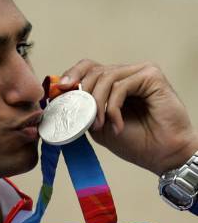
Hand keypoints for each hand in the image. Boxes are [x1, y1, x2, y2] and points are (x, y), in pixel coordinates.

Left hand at [58, 60, 197, 174]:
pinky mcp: (152, 76)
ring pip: (106, 77)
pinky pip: (121, 85)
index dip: (72, 75)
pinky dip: (113, 107)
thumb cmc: (136, 142)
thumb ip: (83, 109)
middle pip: (94, 70)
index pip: (89, 67)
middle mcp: (127, 73)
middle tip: (83, 118)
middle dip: (83, 95)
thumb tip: (61, 95)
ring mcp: (140, 73)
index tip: (60, 88)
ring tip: (100, 125)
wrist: (163, 155)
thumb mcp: (98, 125)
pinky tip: (117, 125)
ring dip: (97, 104)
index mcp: (115, 83)